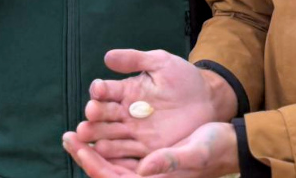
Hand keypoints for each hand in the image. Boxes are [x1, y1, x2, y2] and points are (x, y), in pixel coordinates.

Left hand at [63, 122, 238, 177]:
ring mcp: (145, 166)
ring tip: (77, 129)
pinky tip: (99, 122)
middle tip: (68, 135)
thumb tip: (142, 168)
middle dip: (85, 154)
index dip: (93, 164)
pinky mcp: (148, 154)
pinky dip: (109, 138)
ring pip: (112, 158)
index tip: (78, 146)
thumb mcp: (194, 154)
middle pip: (106, 169)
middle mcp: (144, 176)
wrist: (227, 142)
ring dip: (94, 144)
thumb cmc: (213, 151)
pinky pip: (123, 148)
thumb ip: (168, 162)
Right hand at [73, 50, 236, 160]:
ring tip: (87, 132)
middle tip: (90, 112)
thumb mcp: (161, 63)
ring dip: (97, 134)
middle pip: (103, 115)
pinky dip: (113, 152)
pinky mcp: (146, 148)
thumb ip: (135, 59)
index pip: (107, 91)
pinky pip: (126, 152)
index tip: (98, 89)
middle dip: (95, 114)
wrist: (207, 99)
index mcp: (126, 91)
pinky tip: (103, 150)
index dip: (101, 90)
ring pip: (110, 134)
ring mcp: (134, 131)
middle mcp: (125, 113)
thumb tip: (108, 56)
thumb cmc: (184, 78)